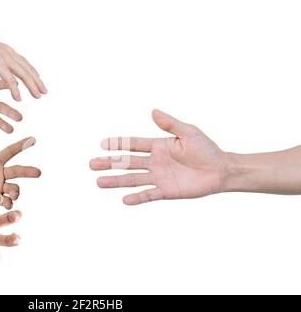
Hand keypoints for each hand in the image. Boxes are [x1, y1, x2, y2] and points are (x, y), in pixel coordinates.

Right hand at [0, 30, 46, 100]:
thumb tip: (1, 67)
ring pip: (23, 74)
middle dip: (37, 81)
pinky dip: (15, 89)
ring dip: (32, 86)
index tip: (39, 82)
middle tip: (44, 92)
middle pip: (28, 69)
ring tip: (38, 97)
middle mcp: (9, 54)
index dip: (33, 73)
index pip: (25, 63)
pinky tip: (19, 99)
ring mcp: (4, 58)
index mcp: (8, 50)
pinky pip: (9, 79)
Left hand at [0, 137, 40, 208]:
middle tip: (38, 173)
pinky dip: (7, 203)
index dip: (21, 146)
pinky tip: (5, 205)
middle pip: (18, 171)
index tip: (33, 139)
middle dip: (28, 171)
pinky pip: (6, 201)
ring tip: (12, 195)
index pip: (10, 151)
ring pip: (14, 188)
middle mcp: (0, 174)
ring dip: (15, 191)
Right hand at [90, 110, 227, 204]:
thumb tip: (153, 111)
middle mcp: (155, 162)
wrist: (221, 170)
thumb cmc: (207, 149)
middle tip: (92, 164)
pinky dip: (137, 197)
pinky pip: (149, 195)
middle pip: (127, 163)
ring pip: (133, 179)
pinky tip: (124, 200)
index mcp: (158, 146)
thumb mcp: (189, 132)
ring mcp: (159, 177)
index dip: (118, 144)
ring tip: (99, 182)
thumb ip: (170, 124)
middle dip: (109, 163)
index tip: (102, 144)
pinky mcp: (166, 191)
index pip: (133, 145)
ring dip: (116, 181)